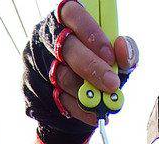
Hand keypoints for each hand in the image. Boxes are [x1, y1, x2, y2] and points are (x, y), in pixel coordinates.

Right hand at [23, 1, 138, 143]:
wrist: (80, 99)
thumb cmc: (99, 68)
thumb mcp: (115, 58)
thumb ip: (124, 52)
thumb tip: (122, 49)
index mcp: (68, 20)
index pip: (74, 14)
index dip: (91, 33)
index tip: (109, 55)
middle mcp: (50, 38)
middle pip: (67, 48)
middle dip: (92, 67)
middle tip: (112, 84)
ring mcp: (40, 62)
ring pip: (62, 76)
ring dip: (86, 92)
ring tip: (103, 101)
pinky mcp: (35, 86)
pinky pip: (58, 99)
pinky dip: (80, 109)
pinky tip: (93, 114)